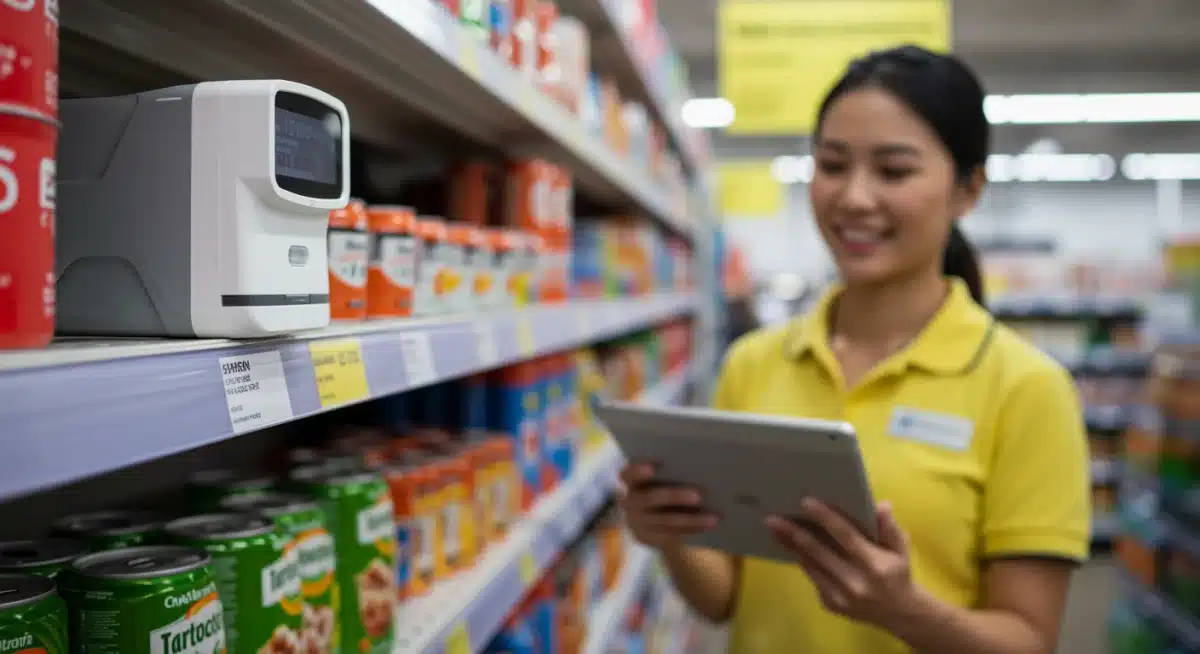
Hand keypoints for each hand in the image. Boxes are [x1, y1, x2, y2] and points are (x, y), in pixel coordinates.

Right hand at [618, 463, 718, 549]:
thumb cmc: (666, 486)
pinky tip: (707, 526)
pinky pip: (669, 536)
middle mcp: (629, 502)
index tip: (653, 467)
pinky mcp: (645, 538)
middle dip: (675, 496)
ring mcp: (635, 522)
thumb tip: (701, 468)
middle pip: (650, 498)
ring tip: (713, 518)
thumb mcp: (664, 479)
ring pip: (664, 521)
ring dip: (691, 519)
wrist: (658, 516)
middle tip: (699, 495)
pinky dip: (690, 530)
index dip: (637, 471)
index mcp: (631, 481)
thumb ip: (672, 474)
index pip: (627, 474)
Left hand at [766, 499, 915, 628]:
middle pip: (818, 552)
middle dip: (793, 533)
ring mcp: (840, 596)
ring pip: (809, 565)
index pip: (846, 536)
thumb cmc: (898, 573)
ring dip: (789, 546)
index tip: (806, 502)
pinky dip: (800, 560)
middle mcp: (855, 582)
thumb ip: (890, 527)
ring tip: (773, 528)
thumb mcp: (901, 548)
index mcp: (874, 565)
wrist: (899, 613)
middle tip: (772, 518)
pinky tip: (788, 545)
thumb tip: (881, 505)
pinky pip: (812, 576)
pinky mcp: (830, 604)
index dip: (825, 518)